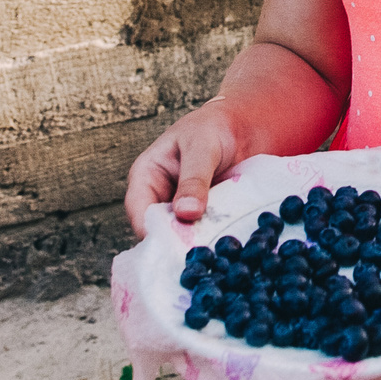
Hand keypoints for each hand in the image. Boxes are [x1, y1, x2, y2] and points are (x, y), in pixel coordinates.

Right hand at [122, 99, 257, 236]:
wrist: (241, 127)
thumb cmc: (212, 129)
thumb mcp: (202, 148)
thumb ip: (194, 179)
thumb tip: (186, 213)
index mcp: (146, 176)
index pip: (139, 210)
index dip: (151, 229)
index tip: (173, 244)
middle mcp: (159, 197)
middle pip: (158, 229)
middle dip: (176, 242)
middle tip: (197, 251)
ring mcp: (181, 210)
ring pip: (181, 236)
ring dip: (196, 243)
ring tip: (213, 249)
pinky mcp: (202, 217)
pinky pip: (202, 234)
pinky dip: (211, 238)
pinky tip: (225, 244)